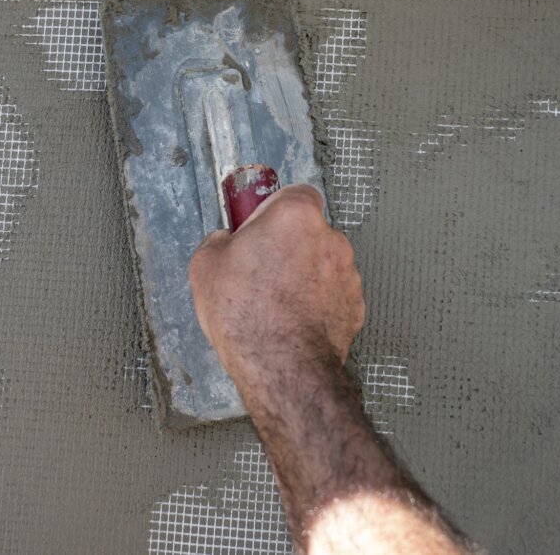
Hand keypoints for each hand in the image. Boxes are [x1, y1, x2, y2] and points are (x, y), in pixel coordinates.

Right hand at [188, 185, 364, 388]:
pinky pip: (331, 294)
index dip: (272, 210)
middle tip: (258, 268)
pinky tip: (290, 319)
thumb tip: (223, 243)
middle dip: (286, 245)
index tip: (257, 224)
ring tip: (272, 301)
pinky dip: (315, 302)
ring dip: (302, 275)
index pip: (293, 192)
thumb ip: (219, 241)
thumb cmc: (247, 317)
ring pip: (320, 263)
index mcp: (295, 216)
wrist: (282, 367)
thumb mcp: (205, 266)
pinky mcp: (354, 306)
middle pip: (306, 230)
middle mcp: (329, 239)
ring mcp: (347, 274)